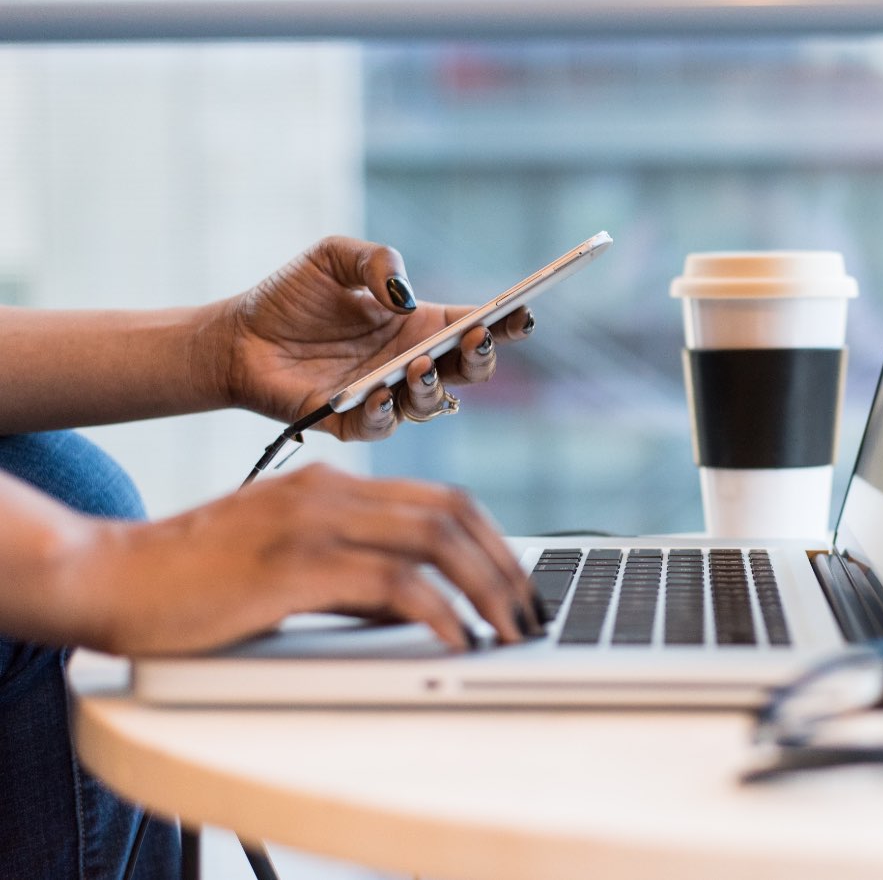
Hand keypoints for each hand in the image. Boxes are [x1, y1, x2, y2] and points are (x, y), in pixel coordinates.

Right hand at [58, 464, 542, 655]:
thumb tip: (419, 607)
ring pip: (435, 540)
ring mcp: (313, 522)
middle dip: (505, 565)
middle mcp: (331, 491)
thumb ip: (353, 575)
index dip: (493, 539)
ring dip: (486, 588)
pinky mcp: (294, 564)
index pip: (441, 498)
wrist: (111, 576)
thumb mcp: (289, 564)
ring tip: (510, 630)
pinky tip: (456, 639)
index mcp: (333, 484)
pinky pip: (392, 583)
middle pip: (452, 512)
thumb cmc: (195, 579)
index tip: (518, 582)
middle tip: (529, 612)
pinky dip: (438, 612)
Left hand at [215, 236, 534, 439]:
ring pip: (432, 404)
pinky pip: (381, 426)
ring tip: (419, 364)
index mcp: (419, 325)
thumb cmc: (290, 296)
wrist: (236, 336)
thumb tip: (404, 295)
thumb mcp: (334, 256)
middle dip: (481, 357)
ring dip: (433, 386)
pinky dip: (385, 412)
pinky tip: (379, 392)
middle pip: (469, 371)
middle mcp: (411, 363)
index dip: (505, 322)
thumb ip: (376, 260)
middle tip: (475, 338)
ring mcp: (385, 396)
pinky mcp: (351, 422)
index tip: (522, 311)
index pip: (476, 326)